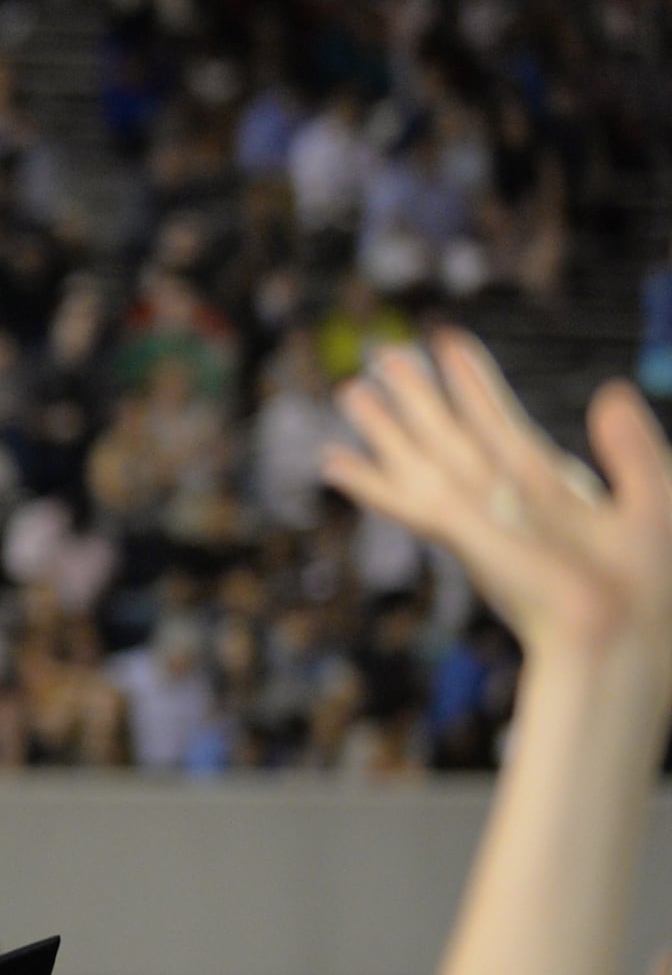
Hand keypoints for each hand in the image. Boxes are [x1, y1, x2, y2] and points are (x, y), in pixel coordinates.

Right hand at [325, 334, 671, 668]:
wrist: (616, 634)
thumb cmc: (639, 589)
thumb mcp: (651, 498)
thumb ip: (630, 447)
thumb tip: (610, 392)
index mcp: (545, 485)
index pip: (497, 419)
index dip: (473, 380)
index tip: (450, 340)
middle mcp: (500, 496)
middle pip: (446, 432)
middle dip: (416, 393)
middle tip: (383, 355)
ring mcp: (475, 515)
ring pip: (416, 456)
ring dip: (382, 424)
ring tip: (348, 390)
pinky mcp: (458, 533)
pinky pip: (402, 498)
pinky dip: (367, 479)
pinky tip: (333, 461)